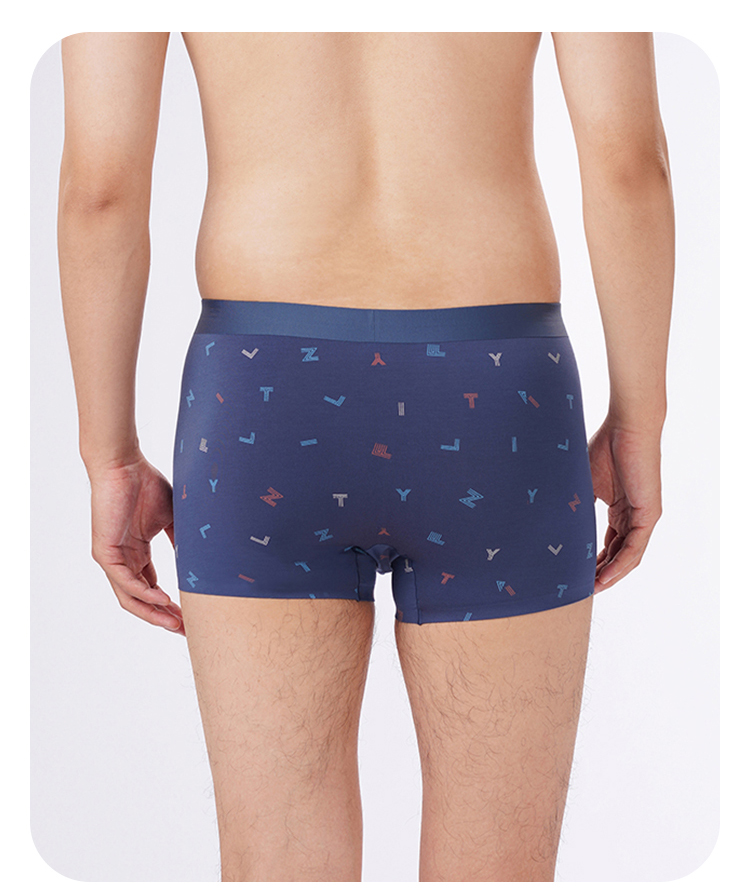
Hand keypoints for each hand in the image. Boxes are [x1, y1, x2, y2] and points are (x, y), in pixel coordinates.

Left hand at [87, 451, 183, 633]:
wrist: (124, 465)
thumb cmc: (145, 484)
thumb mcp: (172, 518)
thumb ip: (182, 541)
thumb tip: (202, 561)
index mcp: (137, 553)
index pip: (153, 588)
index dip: (171, 606)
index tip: (192, 618)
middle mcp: (123, 560)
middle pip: (142, 600)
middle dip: (163, 618)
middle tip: (186, 631)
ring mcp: (112, 558)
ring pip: (131, 597)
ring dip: (153, 613)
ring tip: (175, 623)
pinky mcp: (105, 552)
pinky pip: (124, 581)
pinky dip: (143, 593)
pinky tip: (162, 600)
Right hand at [587, 416, 663, 593]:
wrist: (627, 426)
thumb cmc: (605, 446)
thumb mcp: (583, 483)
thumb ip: (575, 505)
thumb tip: (549, 521)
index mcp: (620, 510)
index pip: (607, 544)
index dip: (592, 561)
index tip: (574, 574)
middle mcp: (634, 517)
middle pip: (617, 555)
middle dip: (599, 573)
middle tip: (579, 588)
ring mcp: (643, 517)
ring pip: (627, 556)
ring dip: (610, 575)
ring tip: (590, 589)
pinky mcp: (649, 515)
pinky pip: (635, 549)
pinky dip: (620, 565)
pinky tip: (605, 577)